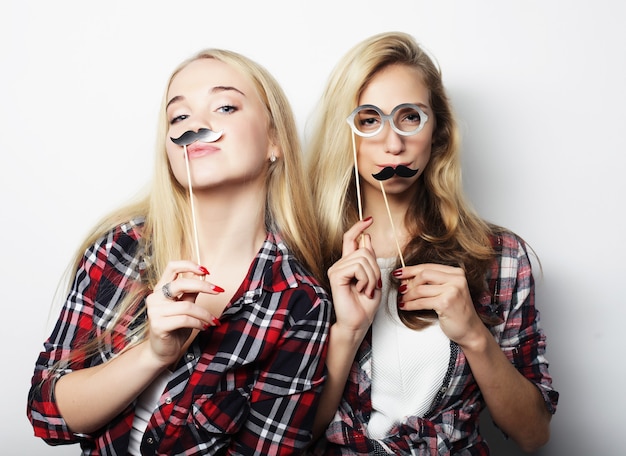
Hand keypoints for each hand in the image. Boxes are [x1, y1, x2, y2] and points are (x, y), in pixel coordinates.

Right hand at [145, 261, 223, 365]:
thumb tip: (204, 278)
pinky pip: (185, 319)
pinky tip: (204, 327)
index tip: (207, 271)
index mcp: (161, 288)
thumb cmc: (175, 327)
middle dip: (203, 286)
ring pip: (187, 306)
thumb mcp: (185, 306)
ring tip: (212, 320)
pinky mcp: (158, 325)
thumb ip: (191, 293)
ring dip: (205, 314)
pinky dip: (199, 323)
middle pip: (181, 284)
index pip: (172, 267)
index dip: (189, 265)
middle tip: (219, 290)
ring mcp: (155, 311)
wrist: (162, 351)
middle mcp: (155, 297)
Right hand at [327, 218, 380, 337]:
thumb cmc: (364, 306)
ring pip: (363, 258)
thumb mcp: (373, 278)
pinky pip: (357, 267)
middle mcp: (341, 264)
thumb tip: (366, 238)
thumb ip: (369, 259)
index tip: (368, 219)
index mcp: (349, 264)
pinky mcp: (336, 275)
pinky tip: (360, 290)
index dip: (359, 227)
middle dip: (375, 267)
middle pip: (364, 249)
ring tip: (366, 289)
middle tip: (372, 285)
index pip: (351, 239)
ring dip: (371, 276)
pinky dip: (365, 279)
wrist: (358, 323)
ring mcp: (337, 269)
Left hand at [394, 263, 484, 346]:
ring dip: (407, 295)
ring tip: (402, 300)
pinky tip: (405, 306)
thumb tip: (406, 278)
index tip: (399, 273)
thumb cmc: (456, 311)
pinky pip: (421, 302)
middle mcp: (456, 279)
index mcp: (456, 273)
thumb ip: (431, 282)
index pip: (428, 266)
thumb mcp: (446, 291)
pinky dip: (410, 305)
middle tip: (401, 289)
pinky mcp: (446, 303)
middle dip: (409, 282)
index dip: (410, 270)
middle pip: (423, 274)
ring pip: (420, 289)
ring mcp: (452, 291)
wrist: (470, 330)